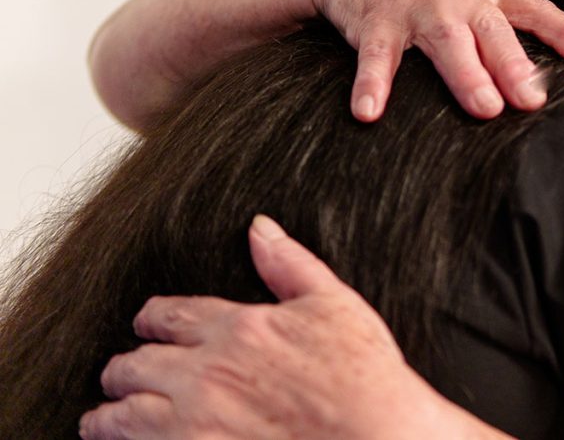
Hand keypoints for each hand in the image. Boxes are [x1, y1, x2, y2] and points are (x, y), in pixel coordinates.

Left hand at [78, 216, 494, 439]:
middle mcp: (206, 373)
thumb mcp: (334, 304)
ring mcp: (195, 422)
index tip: (146, 323)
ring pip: (125, 413)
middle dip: (125, 367)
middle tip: (121, 371)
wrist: (375, 435)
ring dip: (110, 412)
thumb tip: (260, 227)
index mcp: (237, 328)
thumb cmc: (362, 375)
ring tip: (104, 415)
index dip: (151, 318)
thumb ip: (290, 264)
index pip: (171, 315)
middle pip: (137, 364)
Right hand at [312, 0, 563, 120]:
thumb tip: (550, 74)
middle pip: (491, 28)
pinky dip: (372, 84)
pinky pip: (375, 56)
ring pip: (445, 40)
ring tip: (485, 107)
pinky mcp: (375, 21)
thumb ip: (508, 23)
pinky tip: (369, 112)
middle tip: (533, 99)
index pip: (533, 9)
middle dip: (513, 62)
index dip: (562, 31)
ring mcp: (416, 6)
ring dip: (466, 74)